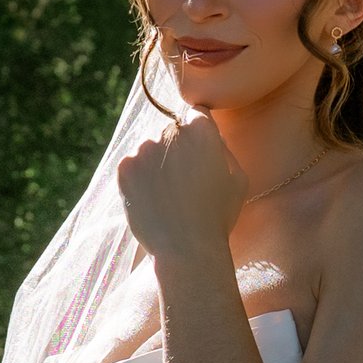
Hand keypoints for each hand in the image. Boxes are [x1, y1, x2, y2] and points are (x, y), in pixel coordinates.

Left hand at [115, 115, 246, 259]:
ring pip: (149, 147)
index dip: (199, 132)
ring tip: (166, 195)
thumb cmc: (217, 216)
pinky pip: (132, 164)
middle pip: (171, 130)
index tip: (198, 152)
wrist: (185, 248)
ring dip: (155, 162)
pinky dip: (139, 178)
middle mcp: (170, 131)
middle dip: (176, 148)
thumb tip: (210, 136)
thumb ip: (223, 149)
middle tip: (182, 181)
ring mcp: (143, 148)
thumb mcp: (238, 179)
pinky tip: (152, 198)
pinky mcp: (124, 167)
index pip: (196, 114)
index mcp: (201, 130)